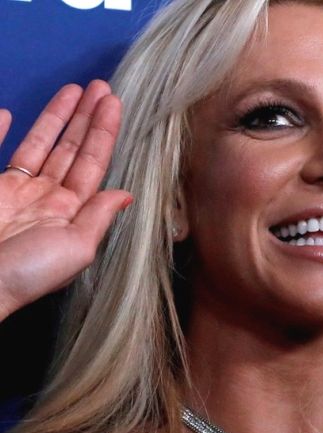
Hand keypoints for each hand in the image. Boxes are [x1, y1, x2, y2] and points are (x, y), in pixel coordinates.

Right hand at [0, 81, 131, 320]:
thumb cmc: (26, 270)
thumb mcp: (75, 248)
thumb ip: (98, 217)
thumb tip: (125, 194)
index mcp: (72, 210)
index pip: (93, 163)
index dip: (104, 133)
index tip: (114, 103)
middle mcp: (49, 196)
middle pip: (73, 148)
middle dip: (87, 118)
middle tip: (101, 87)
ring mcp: (18, 190)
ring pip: (42, 144)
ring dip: (57, 116)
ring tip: (76, 89)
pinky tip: (7, 111)